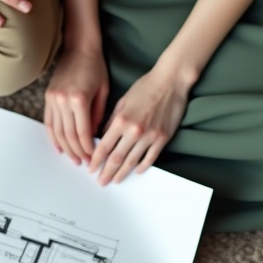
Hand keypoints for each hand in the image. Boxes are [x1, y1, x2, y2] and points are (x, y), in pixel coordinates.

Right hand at [44, 47, 109, 164]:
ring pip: (57, 131)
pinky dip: (53, 136)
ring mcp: (53, 99)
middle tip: (83, 162)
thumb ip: (98, 116)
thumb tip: (94, 137)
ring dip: (65, 147)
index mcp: (79, 99)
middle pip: (68, 135)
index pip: (82, 132)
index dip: (87, 148)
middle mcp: (63, 100)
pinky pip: (49, 122)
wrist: (79, 48)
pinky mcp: (48, 97)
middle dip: (76, 151)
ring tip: (72, 158)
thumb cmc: (95, 67)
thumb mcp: (103, 92)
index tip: (93, 158)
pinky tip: (58, 147)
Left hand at [89, 65, 190, 184]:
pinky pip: (150, 157)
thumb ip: (111, 121)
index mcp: (121, 120)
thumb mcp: (122, 101)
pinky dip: (142, 166)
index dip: (96, 160)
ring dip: (122, 173)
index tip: (91, 168)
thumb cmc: (145, 87)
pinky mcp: (163, 138)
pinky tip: (136, 171)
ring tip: (116, 180)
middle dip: (106, 172)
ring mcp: (150, 136)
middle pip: (116, 158)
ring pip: (132, 161)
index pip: (104, 146)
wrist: (170, 81)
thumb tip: (102, 137)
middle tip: (101, 181)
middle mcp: (134, 131)